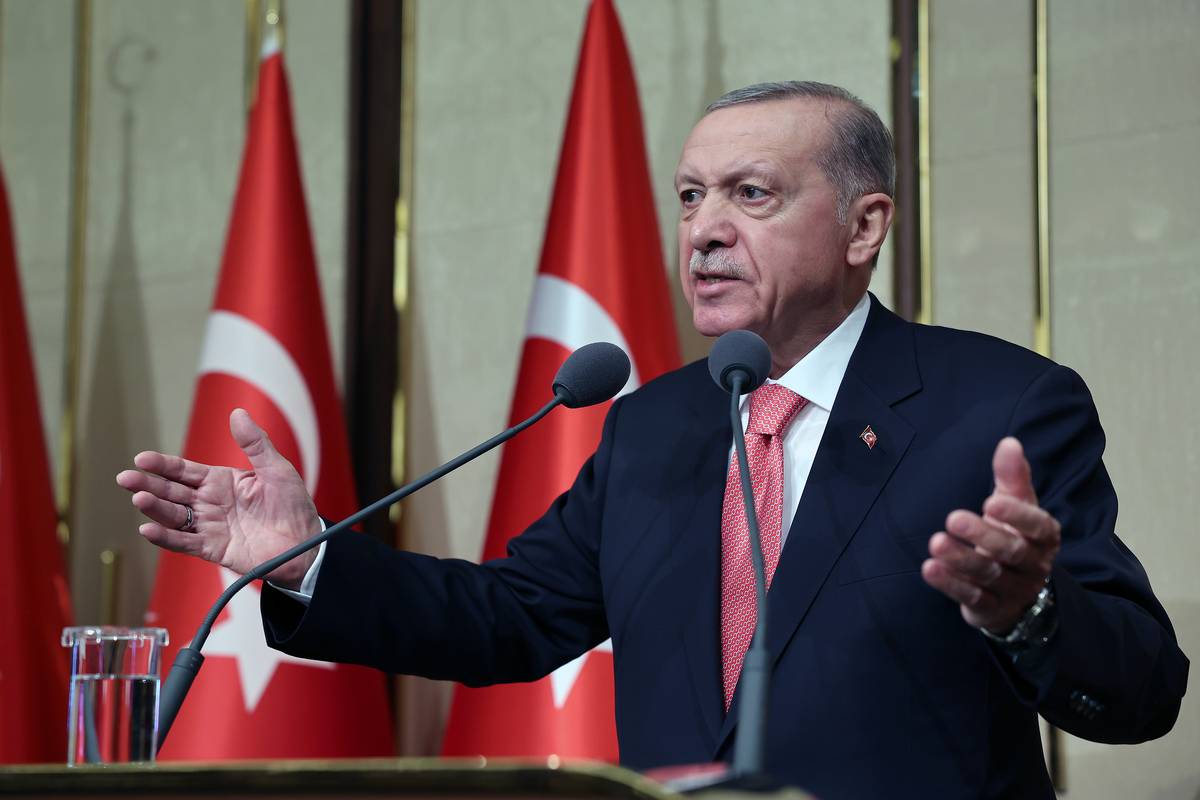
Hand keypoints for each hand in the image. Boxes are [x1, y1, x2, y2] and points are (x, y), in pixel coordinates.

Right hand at [116, 408, 320, 590]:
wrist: (306, 544)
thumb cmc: (293, 505)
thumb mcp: (277, 469)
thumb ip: (255, 444)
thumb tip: (237, 413)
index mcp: (222, 481)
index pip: (185, 471)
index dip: (163, 465)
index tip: (142, 459)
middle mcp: (210, 503)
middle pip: (172, 492)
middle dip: (148, 485)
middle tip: (125, 479)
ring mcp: (209, 526)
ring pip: (174, 516)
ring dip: (155, 508)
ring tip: (138, 499)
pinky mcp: (213, 549)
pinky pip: (184, 542)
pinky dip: (166, 537)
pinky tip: (148, 529)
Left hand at [921, 437, 1061, 633]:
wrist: (1017, 592)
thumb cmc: (1014, 534)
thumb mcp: (1016, 505)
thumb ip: (1013, 477)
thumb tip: (1010, 442)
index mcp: (1044, 536)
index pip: (1038, 526)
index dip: (1017, 515)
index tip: (991, 501)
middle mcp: (1034, 565)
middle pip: (1011, 551)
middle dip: (983, 535)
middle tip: (953, 518)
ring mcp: (1014, 590)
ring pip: (989, 575)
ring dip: (961, 559)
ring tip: (935, 543)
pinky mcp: (992, 609)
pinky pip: (972, 597)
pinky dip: (950, 584)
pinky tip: (930, 568)